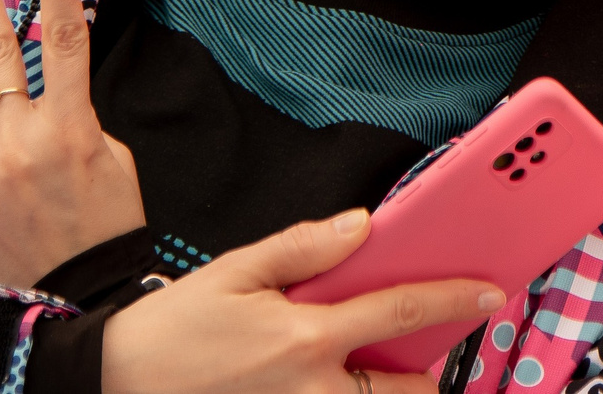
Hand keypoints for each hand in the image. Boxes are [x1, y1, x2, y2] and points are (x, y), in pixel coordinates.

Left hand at [0, 0, 146, 289]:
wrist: (77, 297)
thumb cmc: (107, 224)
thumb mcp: (113, 160)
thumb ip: (74, 119)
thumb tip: (42, 104)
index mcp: (70, 127)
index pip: (64, 38)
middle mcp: (19, 140)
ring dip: (6, 127)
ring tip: (31, 178)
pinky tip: (13, 203)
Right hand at [102, 210, 503, 393]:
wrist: (113, 385)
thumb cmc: (172, 330)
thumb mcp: (235, 271)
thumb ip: (304, 247)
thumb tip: (362, 225)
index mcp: (305, 336)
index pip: (399, 311)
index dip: (452, 300)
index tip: (489, 294)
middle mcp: (311, 389)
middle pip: (406, 392)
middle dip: (425, 375)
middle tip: (417, 350)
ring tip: (372, 366)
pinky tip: (332, 378)